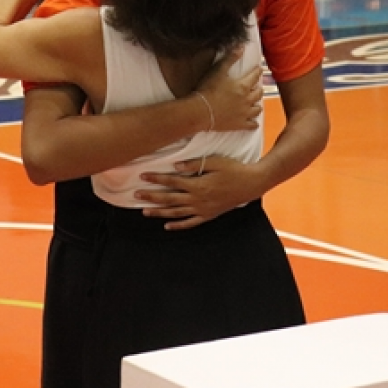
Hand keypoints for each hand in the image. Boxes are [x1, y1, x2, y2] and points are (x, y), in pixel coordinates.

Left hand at [135, 154, 263, 229]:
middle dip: (152, 197)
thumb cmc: (234, 169)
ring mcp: (203, 209)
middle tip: (136, 195)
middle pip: (170, 199)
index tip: (143, 176)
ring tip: (145, 211)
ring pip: (176, 213)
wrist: (251, 184)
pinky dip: (178, 225)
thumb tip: (175, 167)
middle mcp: (198, 199)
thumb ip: (194, 165)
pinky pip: (190, 223)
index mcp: (198, 185)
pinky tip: (167, 226)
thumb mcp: (215, 162)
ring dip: (160, 212)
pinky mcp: (208, 215)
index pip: (172, 182)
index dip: (156, 179)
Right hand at [195, 50, 262, 131]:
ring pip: (257, 109)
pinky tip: (254, 122)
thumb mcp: (218, 70)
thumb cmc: (208, 89)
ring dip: (257, 104)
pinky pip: (252, 125)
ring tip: (255, 102)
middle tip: (256, 87)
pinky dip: (254, 123)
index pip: (255, 76)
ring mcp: (244, 113)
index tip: (259, 69)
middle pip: (258, 93)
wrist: (201, 111)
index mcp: (242, 86)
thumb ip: (230, 58)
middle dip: (258, 89)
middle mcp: (247, 100)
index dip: (257, 71)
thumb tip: (241, 47)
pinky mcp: (239, 124)